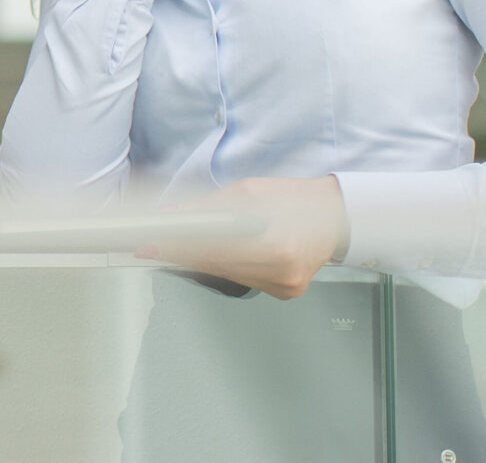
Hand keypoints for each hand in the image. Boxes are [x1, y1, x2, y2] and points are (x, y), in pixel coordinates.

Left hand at [135, 177, 349, 299]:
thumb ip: (210, 208)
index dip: (177, 247)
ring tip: (178, 244)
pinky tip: (216, 253)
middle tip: (151, 244)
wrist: (335, 215)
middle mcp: (280, 274)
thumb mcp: (249, 192)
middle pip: (215, 266)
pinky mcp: (285, 293)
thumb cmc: (294, 198)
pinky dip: (226, 265)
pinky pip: (244, 279)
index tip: (149, 244)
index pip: (211, 251)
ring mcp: (284, 288)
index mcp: (274, 247)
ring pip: (227, 275)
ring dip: (201, 259)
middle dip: (182, 252)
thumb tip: (172, 217)